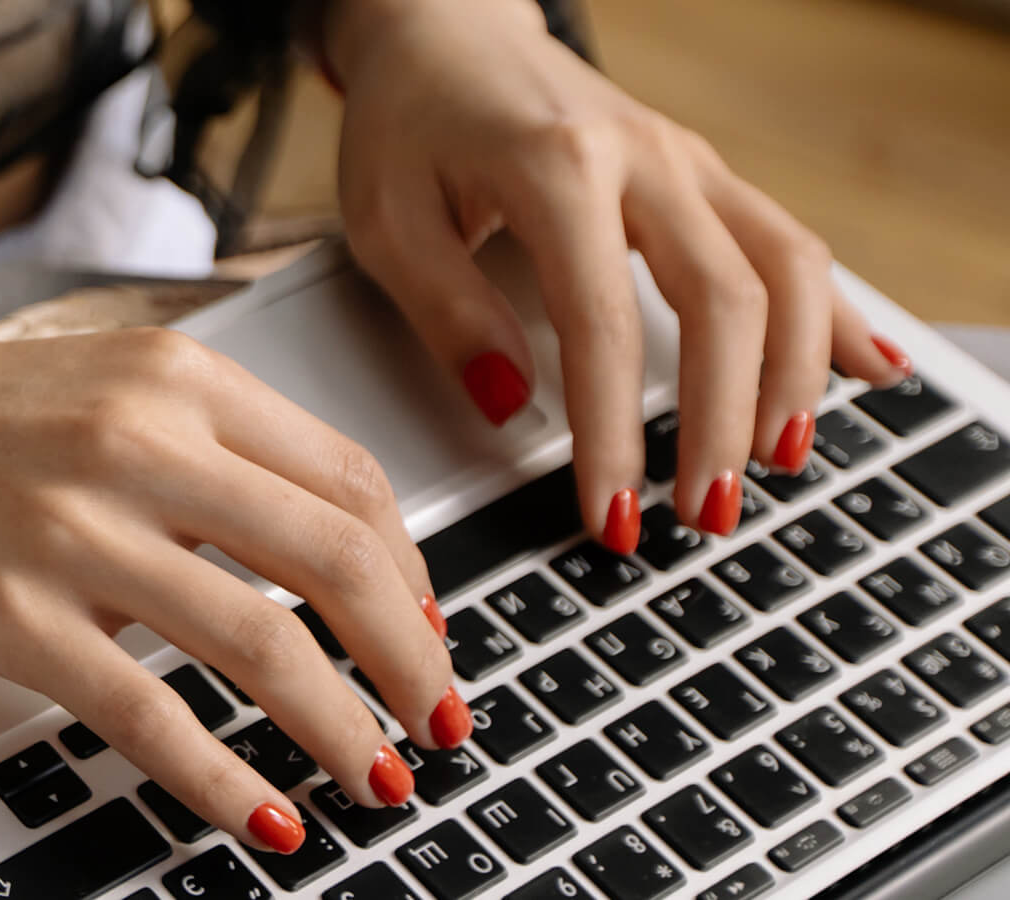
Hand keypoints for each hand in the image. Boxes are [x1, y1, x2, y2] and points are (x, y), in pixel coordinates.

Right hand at [0, 330, 467, 851]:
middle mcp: (137, 441)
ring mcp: (74, 531)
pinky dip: (227, 781)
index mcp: (174, 376)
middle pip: (334, 561)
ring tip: (378, 777)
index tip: (425, 626)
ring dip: (345, 729)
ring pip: (263, 646)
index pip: (349, 478)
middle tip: (437, 716)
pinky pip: (152, 716)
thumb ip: (212, 446)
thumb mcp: (101, 385)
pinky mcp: (14, 617)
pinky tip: (265, 818)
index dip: (410, 571)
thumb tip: (324, 544)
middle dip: (412, 658)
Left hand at [324, 0, 913, 546]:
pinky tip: (865, 368)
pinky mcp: (703, 172)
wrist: (446, 31)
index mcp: (555, 167)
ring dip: (794, 373)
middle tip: (708, 513)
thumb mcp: (388, 220)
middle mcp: (641, 156)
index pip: (603, 325)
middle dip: (723, 419)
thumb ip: (449, 314)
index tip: (615, 515)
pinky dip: (832, 312)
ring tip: (777, 462)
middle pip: (726, 298)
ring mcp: (686, 159)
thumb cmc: (408, 122)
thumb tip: (514, 407)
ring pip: (787, 263)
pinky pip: (790, 239)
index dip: (614, 434)